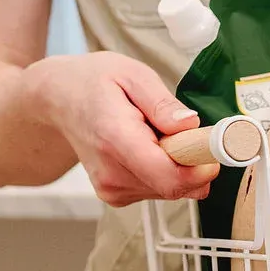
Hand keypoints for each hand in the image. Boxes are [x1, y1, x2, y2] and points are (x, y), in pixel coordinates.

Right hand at [23, 51, 217, 206]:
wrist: (57, 99)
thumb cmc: (94, 82)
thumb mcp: (132, 74)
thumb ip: (163, 103)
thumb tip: (191, 126)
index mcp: (116, 139)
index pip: (170, 176)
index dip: (202, 167)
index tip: (212, 146)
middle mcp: (112, 173)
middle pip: (176, 186)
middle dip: (194, 162)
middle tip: (185, 131)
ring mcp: (112, 189)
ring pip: (172, 190)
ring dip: (179, 166)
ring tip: (157, 134)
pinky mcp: (115, 196)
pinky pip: (160, 190)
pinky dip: (165, 171)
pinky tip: (148, 148)